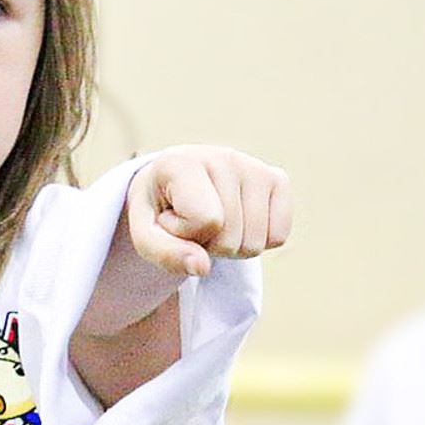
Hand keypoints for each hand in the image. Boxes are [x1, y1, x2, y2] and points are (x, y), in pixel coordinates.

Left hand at [127, 145, 292, 277]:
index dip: (185, 234)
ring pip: (254, 243)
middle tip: (193, 225)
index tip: (170, 217)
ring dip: (231, 246)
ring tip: (212, 222)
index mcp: (183, 162)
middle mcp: (224, 157)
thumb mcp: (146, 235)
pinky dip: (257, 241)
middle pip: (230, 238)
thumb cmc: (160, 210)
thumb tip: (202, 267)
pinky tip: (237, 220)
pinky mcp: (278, 179)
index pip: (206, 221)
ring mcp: (255, 166)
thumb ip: (165, 253)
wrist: (175, 184)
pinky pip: (278, 237)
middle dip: (208, 245)